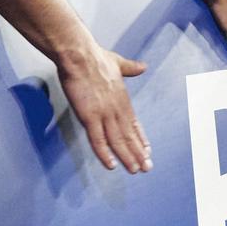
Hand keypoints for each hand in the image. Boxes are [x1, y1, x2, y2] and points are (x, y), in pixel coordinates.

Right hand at [55, 44, 152, 172]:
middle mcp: (116, 108)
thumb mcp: (117, 61)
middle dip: (138, 153)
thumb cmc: (94, 56)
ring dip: (127, 157)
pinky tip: (111, 165)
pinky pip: (98, 140)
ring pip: (118, 141)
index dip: (140, 138)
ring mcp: (104, 114)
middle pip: (129, 135)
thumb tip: (142, 67)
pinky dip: (105, 154)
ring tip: (134, 170)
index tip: (147, 150)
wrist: (79, 54)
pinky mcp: (89, 116)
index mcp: (121, 98)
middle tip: (146, 167)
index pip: (134, 123)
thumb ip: (130, 68)